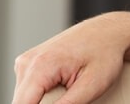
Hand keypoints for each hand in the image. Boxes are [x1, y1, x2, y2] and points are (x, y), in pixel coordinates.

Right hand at [11, 13, 129, 103]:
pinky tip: (61, 85)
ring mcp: (25, 62)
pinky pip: (29, 89)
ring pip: (25, 97)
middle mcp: (26, 62)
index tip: (60, 102)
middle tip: (70, 96)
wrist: (107, 33)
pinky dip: (43, 93)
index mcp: (40, 66)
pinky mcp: (29, 65)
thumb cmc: (105, 54)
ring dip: (43, 101)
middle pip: (22, 102)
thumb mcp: (92, 85)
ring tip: (68, 89)